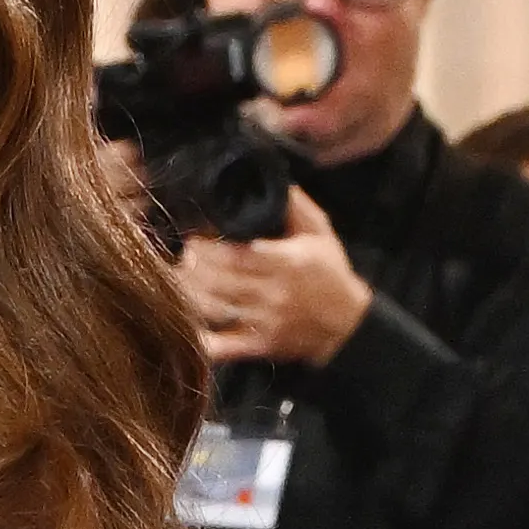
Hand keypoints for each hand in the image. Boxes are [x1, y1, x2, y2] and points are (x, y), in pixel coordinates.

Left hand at [175, 189, 372, 365]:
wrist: (348, 326)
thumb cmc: (331, 275)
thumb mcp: (322, 235)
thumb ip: (297, 208)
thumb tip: (276, 182)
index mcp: (285, 263)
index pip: (235, 255)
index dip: (208, 246)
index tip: (194, 237)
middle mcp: (272, 293)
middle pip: (219, 280)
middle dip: (194, 266)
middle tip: (184, 255)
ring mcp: (265, 322)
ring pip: (216, 309)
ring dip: (190, 294)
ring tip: (180, 279)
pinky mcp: (260, 346)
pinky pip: (226, 346)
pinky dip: (203, 339)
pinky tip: (186, 326)